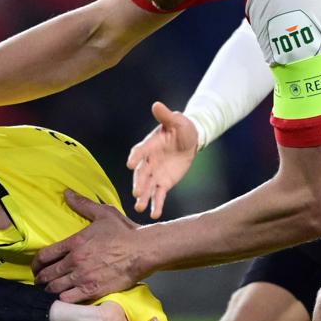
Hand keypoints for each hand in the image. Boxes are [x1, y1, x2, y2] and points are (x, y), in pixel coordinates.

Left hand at [33, 190, 150, 302]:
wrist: (143, 250)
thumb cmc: (125, 232)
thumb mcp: (103, 213)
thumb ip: (82, 204)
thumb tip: (67, 193)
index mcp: (74, 243)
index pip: (45, 255)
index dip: (36, 263)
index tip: (36, 266)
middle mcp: (75, 261)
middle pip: (47, 273)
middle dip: (40, 278)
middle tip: (39, 281)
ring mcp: (83, 277)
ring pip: (55, 287)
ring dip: (49, 290)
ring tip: (48, 290)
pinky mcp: (93, 290)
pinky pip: (69, 299)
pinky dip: (62, 300)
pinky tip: (62, 299)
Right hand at [126, 100, 198, 218]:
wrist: (189, 140)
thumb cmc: (181, 127)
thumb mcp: (177, 121)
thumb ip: (166, 116)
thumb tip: (157, 105)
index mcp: (149, 145)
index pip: (140, 151)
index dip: (135, 157)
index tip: (131, 164)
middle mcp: (148, 161)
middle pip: (141, 173)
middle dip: (139, 183)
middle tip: (136, 193)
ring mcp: (155, 174)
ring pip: (147, 187)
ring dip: (143, 197)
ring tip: (139, 208)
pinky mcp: (163, 183)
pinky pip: (158, 195)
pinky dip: (156, 205)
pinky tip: (154, 215)